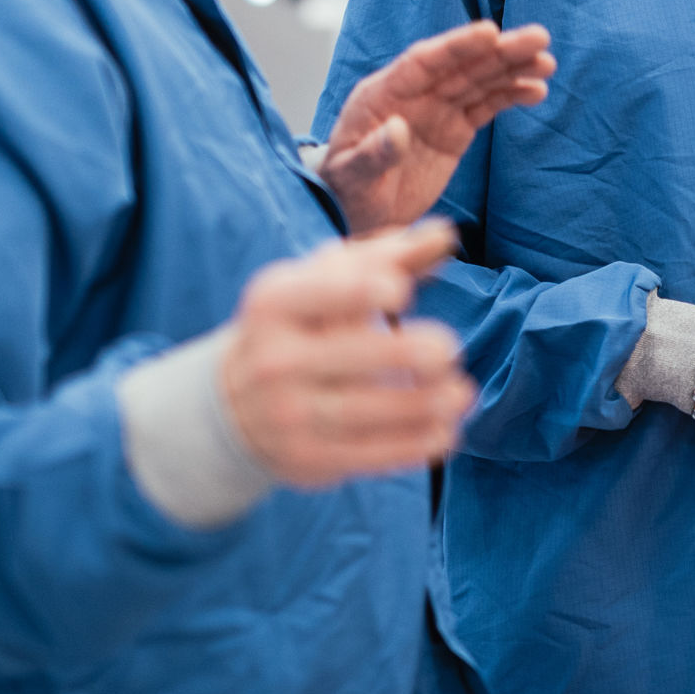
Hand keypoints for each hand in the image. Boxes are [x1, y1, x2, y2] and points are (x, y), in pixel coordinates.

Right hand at [217, 220, 474, 487]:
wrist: (233, 400)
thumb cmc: (301, 322)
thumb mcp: (324, 280)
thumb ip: (388, 255)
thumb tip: (447, 234)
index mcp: (276, 302)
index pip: (319, 293)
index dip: (359, 290)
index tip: (401, 290)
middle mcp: (274, 358)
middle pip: (349, 355)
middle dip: (405, 354)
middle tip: (449, 350)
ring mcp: (287, 414)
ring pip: (362, 411)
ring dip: (421, 405)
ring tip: (462, 394)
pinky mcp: (307, 459)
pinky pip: (366, 454)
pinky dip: (412, 445)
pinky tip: (446, 432)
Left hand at [316, 20, 555, 232]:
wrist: (354, 216)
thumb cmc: (344, 193)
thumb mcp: (351, 178)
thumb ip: (372, 155)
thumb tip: (396, 129)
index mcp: (383, 94)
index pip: (424, 62)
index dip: (457, 46)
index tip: (490, 32)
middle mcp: (413, 95)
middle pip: (461, 66)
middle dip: (499, 51)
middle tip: (539, 39)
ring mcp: (436, 111)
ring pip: (479, 82)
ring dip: (512, 69)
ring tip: (547, 63)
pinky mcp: (453, 131)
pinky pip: (485, 107)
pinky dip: (510, 96)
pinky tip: (536, 90)